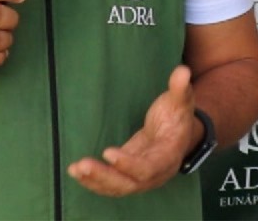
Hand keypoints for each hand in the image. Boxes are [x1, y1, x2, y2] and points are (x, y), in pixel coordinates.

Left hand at [67, 65, 199, 195]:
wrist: (179, 133)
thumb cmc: (177, 115)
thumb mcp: (180, 101)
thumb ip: (180, 88)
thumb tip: (182, 70)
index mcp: (168, 155)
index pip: (149, 167)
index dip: (129, 163)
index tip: (108, 153)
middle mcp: (157, 173)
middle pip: (131, 183)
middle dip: (106, 176)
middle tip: (83, 165)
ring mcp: (143, 178)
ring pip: (120, 187)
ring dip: (96, 181)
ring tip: (75, 169)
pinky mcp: (130, 176)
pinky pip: (113, 185)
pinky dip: (94, 182)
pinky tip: (76, 172)